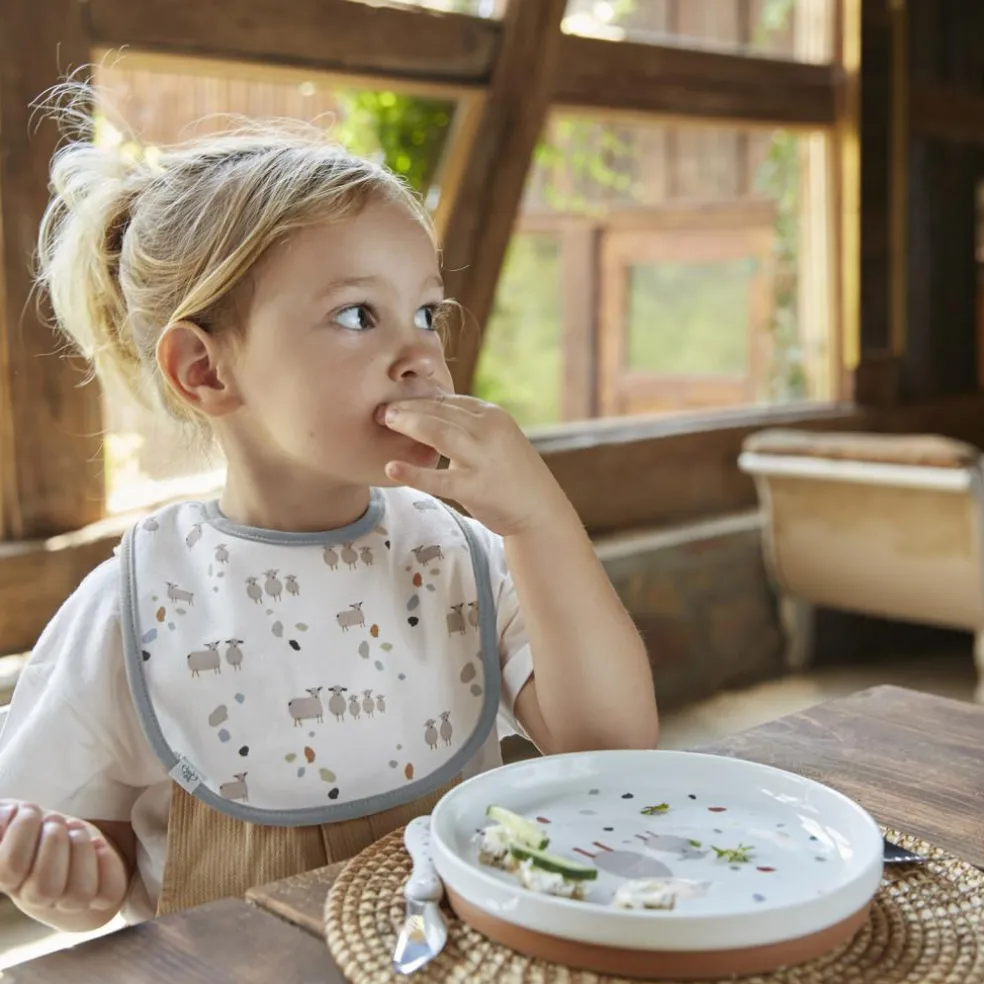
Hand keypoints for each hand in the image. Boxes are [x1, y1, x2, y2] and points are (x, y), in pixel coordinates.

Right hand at [0, 801, 127, 913]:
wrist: (64, 837)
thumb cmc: (31, 824)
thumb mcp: (10, 817)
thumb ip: (2, 819)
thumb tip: (6, 814)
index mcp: (8, 879)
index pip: (10, 869)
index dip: (21, 833)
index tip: (29, 811)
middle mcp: (35, 897)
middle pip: (44, 888)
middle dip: (54, 842)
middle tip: (55, 821)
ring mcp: (68, 899)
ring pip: (78, 893)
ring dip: (80, 849)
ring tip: (75, 829)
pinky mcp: (100, 893)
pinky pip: (110, 892)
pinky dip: (108, 865)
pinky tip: (98, 844)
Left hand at [380, 394, 566, 536]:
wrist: (539, 510)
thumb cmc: (511, 474)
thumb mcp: (494, 440)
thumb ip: (466, 426)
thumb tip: (428, 413)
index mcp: (492, 416)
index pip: (448, 400)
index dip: (418, 398)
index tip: (394, 399)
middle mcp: (490, 431)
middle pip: (440, 411)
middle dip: (408, 407)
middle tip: (381, 407)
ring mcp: (484, 459)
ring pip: (439, 433)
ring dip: (409, 424)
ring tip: (384, 421)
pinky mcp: (476, 488)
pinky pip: (439, 480)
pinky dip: (413, 473)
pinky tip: (391, 468)